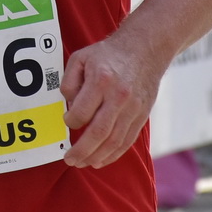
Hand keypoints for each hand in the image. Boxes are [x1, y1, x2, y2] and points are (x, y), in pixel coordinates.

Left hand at [60, 36, 162, 168]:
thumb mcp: (81, 57)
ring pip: (113, 141)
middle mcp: (118, 97)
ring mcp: (133, 108)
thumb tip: (68, 107)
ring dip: (96, 157)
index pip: (81, 113)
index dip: (70, 122)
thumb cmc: (108, 54)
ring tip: (83, 163)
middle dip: (81, 151)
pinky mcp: (142, 115)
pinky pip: (127, 141)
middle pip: (98, 133)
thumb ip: (69, 82)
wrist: (144, 49)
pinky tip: (100, 160)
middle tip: (69, 159)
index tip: (67, 121)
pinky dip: (113, 154)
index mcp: (101, 80)